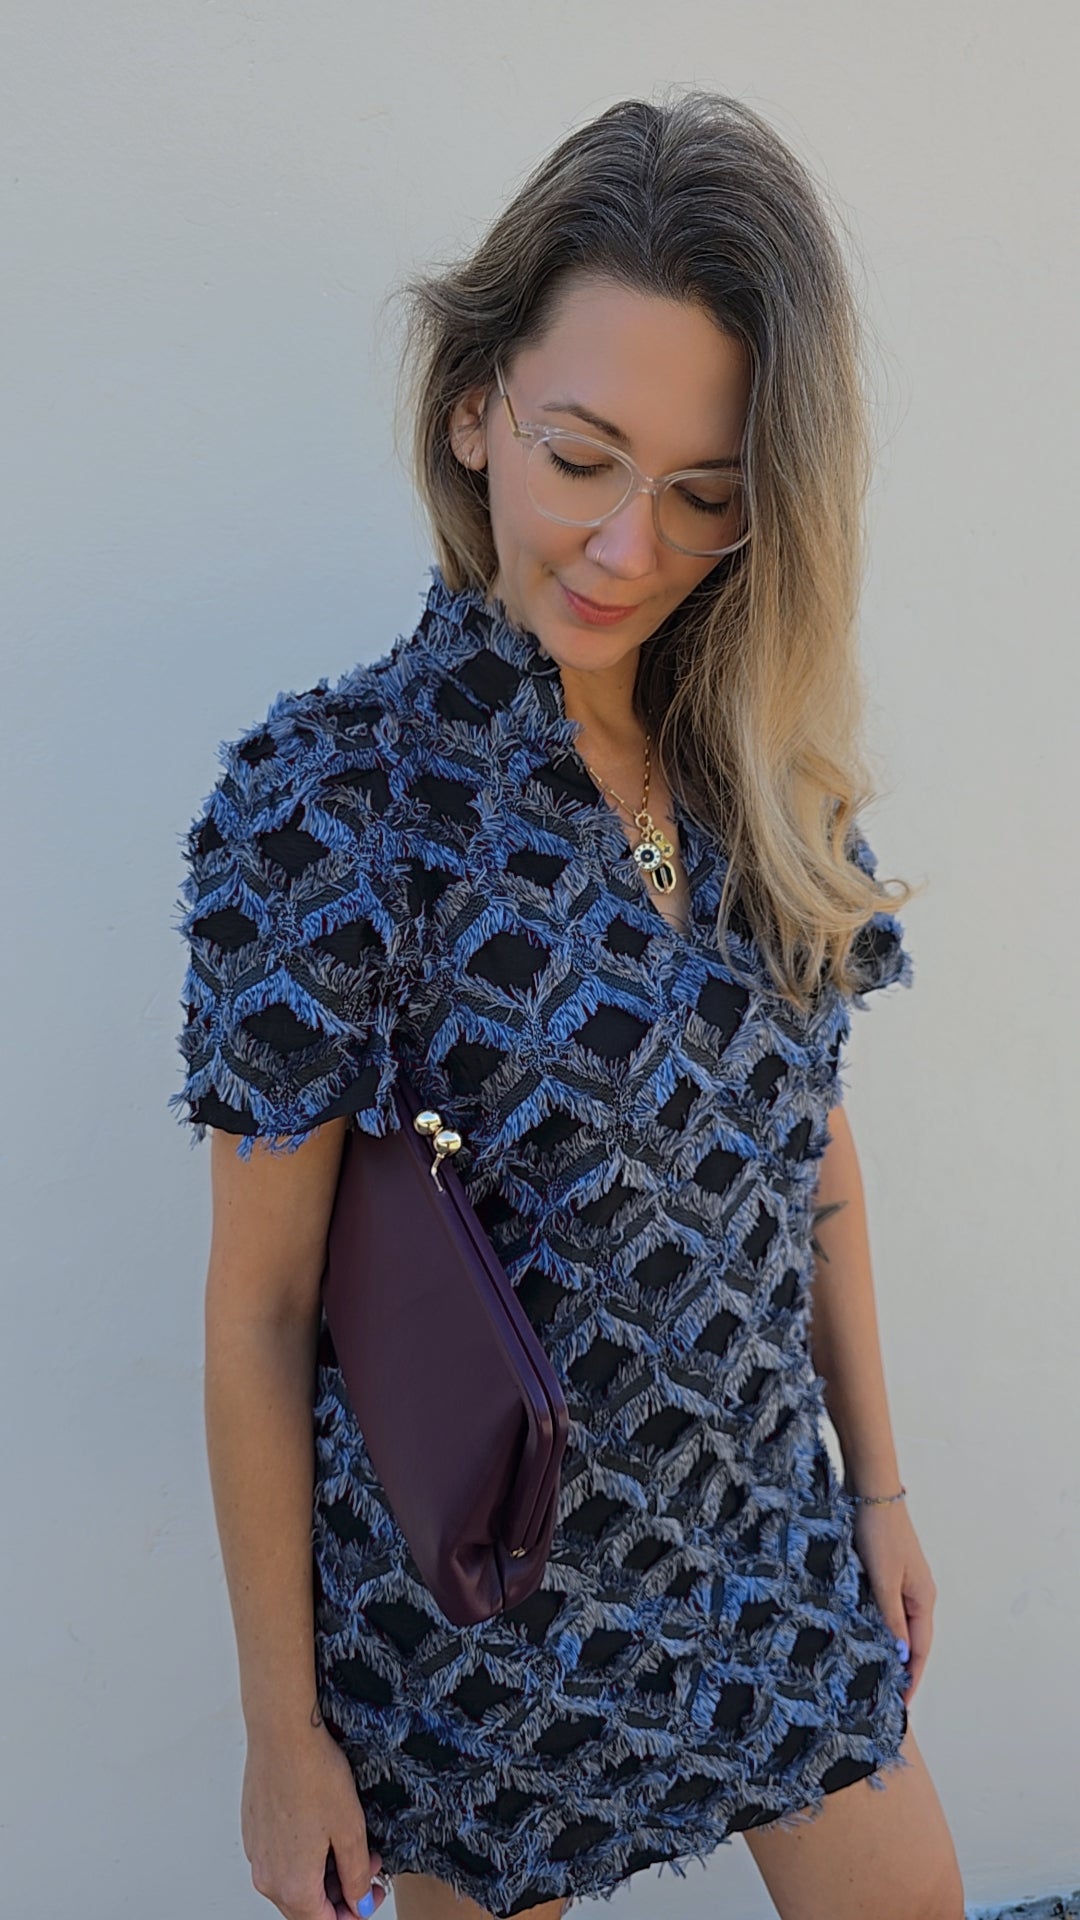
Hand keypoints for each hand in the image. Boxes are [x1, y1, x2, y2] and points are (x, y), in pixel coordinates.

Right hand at [242, 1721, 388, 1917]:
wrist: (282, 1733)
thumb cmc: (314, 1774)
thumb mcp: (350, 1829)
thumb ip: (355, 1875)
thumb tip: (360, 1902)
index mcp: (292, 1885)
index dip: (353, 1914)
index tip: (371, 1892)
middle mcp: (267, 1876)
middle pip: (306, 1908)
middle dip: (340, 1894)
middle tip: (367, 1865)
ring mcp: (256, 1854)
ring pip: (293, 1883)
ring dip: (323, 1873)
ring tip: (349, 1839)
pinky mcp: (253, 1832)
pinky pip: (280, 1859)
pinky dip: (304, 1855)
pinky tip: (323, 1826)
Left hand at [850, 1497, 935, 1706]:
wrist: (870, 1490)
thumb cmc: (878, 1532)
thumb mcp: (883, 1579)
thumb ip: (891, 1618)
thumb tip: (902, 1655)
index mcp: (923, 1598)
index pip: (921, 1649)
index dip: (911, 1678)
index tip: (900, 1706)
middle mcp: (916, 1593)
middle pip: (912, 1640)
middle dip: (901, 1669)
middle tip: (882, 1697)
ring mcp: (901, 1582)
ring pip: (897, 1625)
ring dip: (887, 1648)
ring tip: (871, 1675)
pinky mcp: (884, 1571)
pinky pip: (884, 1608)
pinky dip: (876, 1626)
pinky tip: (860, 1635)